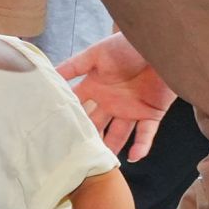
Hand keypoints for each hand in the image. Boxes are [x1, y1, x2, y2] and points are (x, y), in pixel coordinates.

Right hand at [58, 32, 175, 160]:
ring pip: (119, 133)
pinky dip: (141, 146)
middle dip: (88, 137)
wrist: (159, 46)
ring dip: (112, 147)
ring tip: (102, 162)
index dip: (69, 116)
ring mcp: (131, 109)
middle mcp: (110, 101)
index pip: (78, 105)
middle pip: (96, 124)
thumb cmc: (126, 45)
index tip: (56, 132)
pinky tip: (133, 156)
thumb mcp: (96, 53)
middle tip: (77, 154)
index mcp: (96, 86)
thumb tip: (49, 73)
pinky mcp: (152, 113)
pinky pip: (146, 134)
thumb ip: (73, 65)